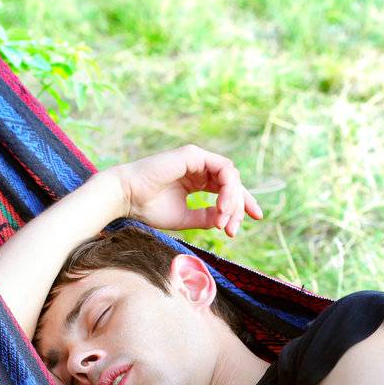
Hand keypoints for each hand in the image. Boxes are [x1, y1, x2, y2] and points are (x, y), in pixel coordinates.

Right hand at [111, 145, 264, 237]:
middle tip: (234, 229)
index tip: (256, 218)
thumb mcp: (185, 217)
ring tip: (225, 221)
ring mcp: (197, 159)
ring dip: (233, 200)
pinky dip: (227, 188)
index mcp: (195, 181)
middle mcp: (198, 168)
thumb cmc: (149, 208)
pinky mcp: (194, 155)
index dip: (242, 203)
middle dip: (240, 206)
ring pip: (230, 176)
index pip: (226, 189)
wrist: (127, 198)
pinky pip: (223, 169)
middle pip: (232, 182)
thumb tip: (225, 220)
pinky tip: (222, 206)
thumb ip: (206, 216)